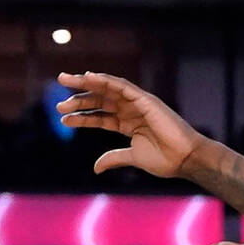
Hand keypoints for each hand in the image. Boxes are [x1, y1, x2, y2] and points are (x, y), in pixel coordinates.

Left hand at [56, 71, 205, 177]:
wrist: (185, 159)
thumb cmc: (166, 160)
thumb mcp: (133, 158)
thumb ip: (114, 158)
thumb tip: (95, 167)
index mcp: (129, 124)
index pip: (100, 116)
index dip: (81, 117)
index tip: (63, 119)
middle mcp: (132, 111)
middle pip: (100, 100)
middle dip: (78, 98)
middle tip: (57, 102)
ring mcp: (138, 104)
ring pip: (107, 89)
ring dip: (85, 83)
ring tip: (64, 81)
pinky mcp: (145, 100)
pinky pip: (122, 86)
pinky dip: (105, 80)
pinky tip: (89, 77)